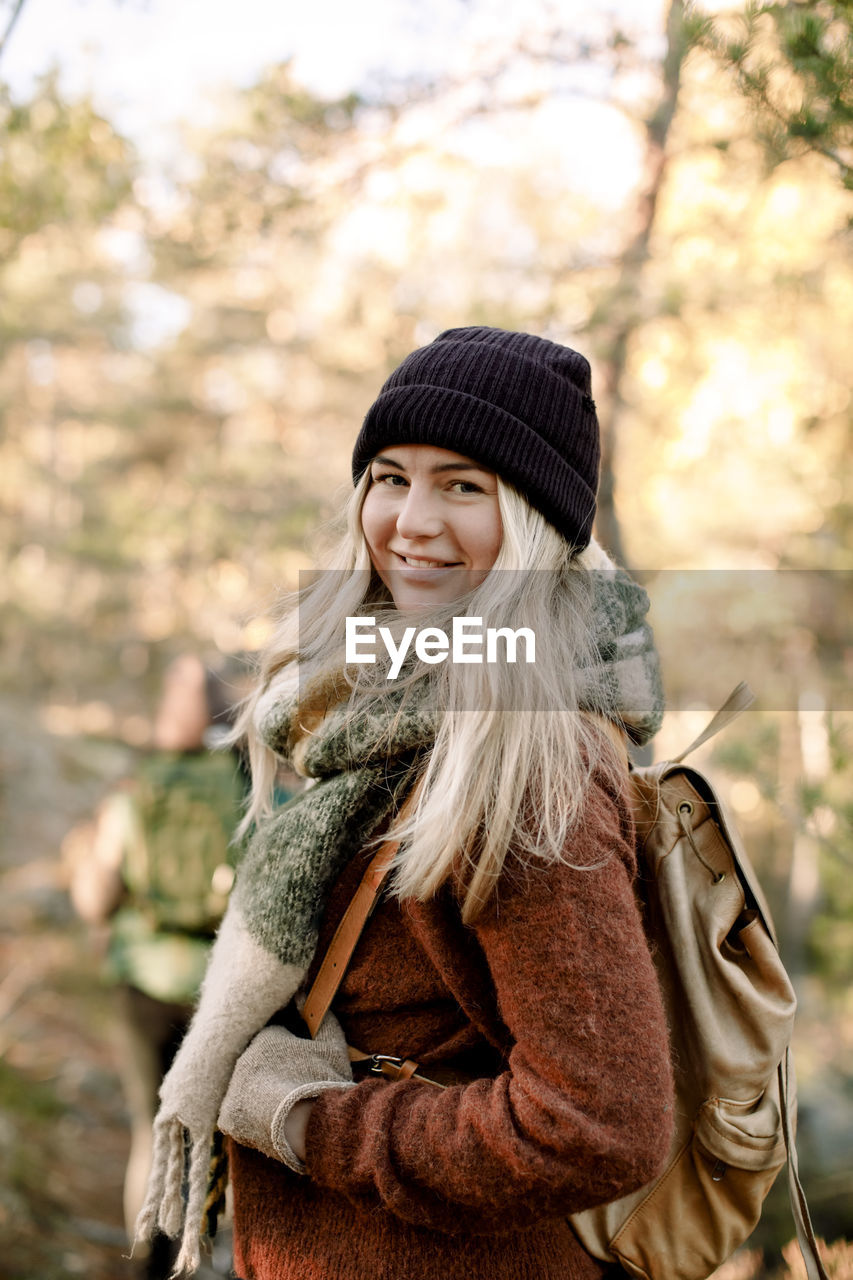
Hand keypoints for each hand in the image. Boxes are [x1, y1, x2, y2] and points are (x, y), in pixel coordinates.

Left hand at [217, 1009, 352, 1172]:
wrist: (311, 1126)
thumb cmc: (323, 1081)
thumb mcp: (331, 1043)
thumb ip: (321, 1016)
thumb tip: (303, 994)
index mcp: (266, 1038)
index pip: (272, 1037)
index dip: (286, 1049)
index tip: (298, 1061)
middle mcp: (243, 1060)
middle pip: (256, 1061)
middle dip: (270, 1070)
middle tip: (289, 1084)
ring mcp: (232, 1089)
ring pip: (244, 1086)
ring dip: (256, 1092)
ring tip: (279, 1105)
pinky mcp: (227, 1117)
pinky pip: (236, 1112)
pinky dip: (248, 1116)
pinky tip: (267, 1119)